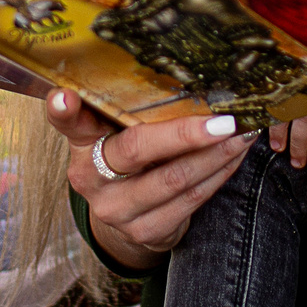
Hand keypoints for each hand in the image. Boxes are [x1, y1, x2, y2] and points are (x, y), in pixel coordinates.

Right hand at [47, 89, 251, 267]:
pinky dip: (218, 175)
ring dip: (216, 154)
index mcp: (82, 142)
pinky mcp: (145, 231)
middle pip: (138, 149)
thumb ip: (130, 110)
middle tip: (225, 120)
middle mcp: (91, 176)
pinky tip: (233, 157)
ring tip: (242, 134)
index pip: (68, 122)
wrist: (129, 219)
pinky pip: (190, 199)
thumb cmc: (130, 160)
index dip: (63, 110)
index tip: (65, 97)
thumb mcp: (118, 133)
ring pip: (174, 178)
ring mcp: (116, 209)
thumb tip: (183, 76)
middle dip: (186, 133)